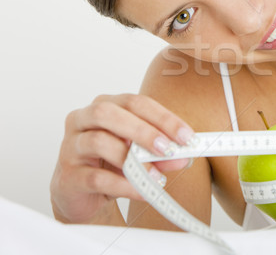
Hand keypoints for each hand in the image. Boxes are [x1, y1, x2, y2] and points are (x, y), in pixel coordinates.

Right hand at [50, 94, 193, 223]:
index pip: (135, 102)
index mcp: (105, 106)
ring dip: (131, 158)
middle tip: (167, 148)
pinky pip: (96, 177)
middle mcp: (83, 120)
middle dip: (143, 130)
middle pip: (109, 113)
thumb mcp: (140, 154)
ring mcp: (71, 147)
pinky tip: (142, 190)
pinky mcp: (68, 175)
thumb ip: (161, 153)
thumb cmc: (111, 164)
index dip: (163, 118)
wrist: (83, 194)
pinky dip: (123, 184)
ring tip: (155, 175)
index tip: (186, 136)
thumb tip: (183, 157)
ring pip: (98, 141)